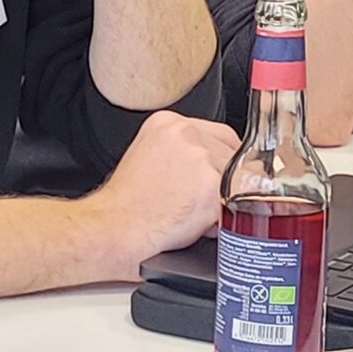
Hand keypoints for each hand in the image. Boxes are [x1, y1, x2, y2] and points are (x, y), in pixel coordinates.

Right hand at [86, 111, 238, 277]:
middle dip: (223, 180)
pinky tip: (196, 223)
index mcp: (168, 122)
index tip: (216, 175)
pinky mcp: (212, 186)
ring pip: (237, 178)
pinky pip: (236, 202)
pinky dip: (221, 219)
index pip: (220, 134)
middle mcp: (186, 134)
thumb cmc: (125, 205)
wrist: (114, 228)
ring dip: (223, 199)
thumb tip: (213, 164)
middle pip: (231, 154)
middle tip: (196, 201)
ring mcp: (200, 158)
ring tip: (191, 213)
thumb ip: (180, 152)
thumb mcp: (146, 158)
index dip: (221, 160)